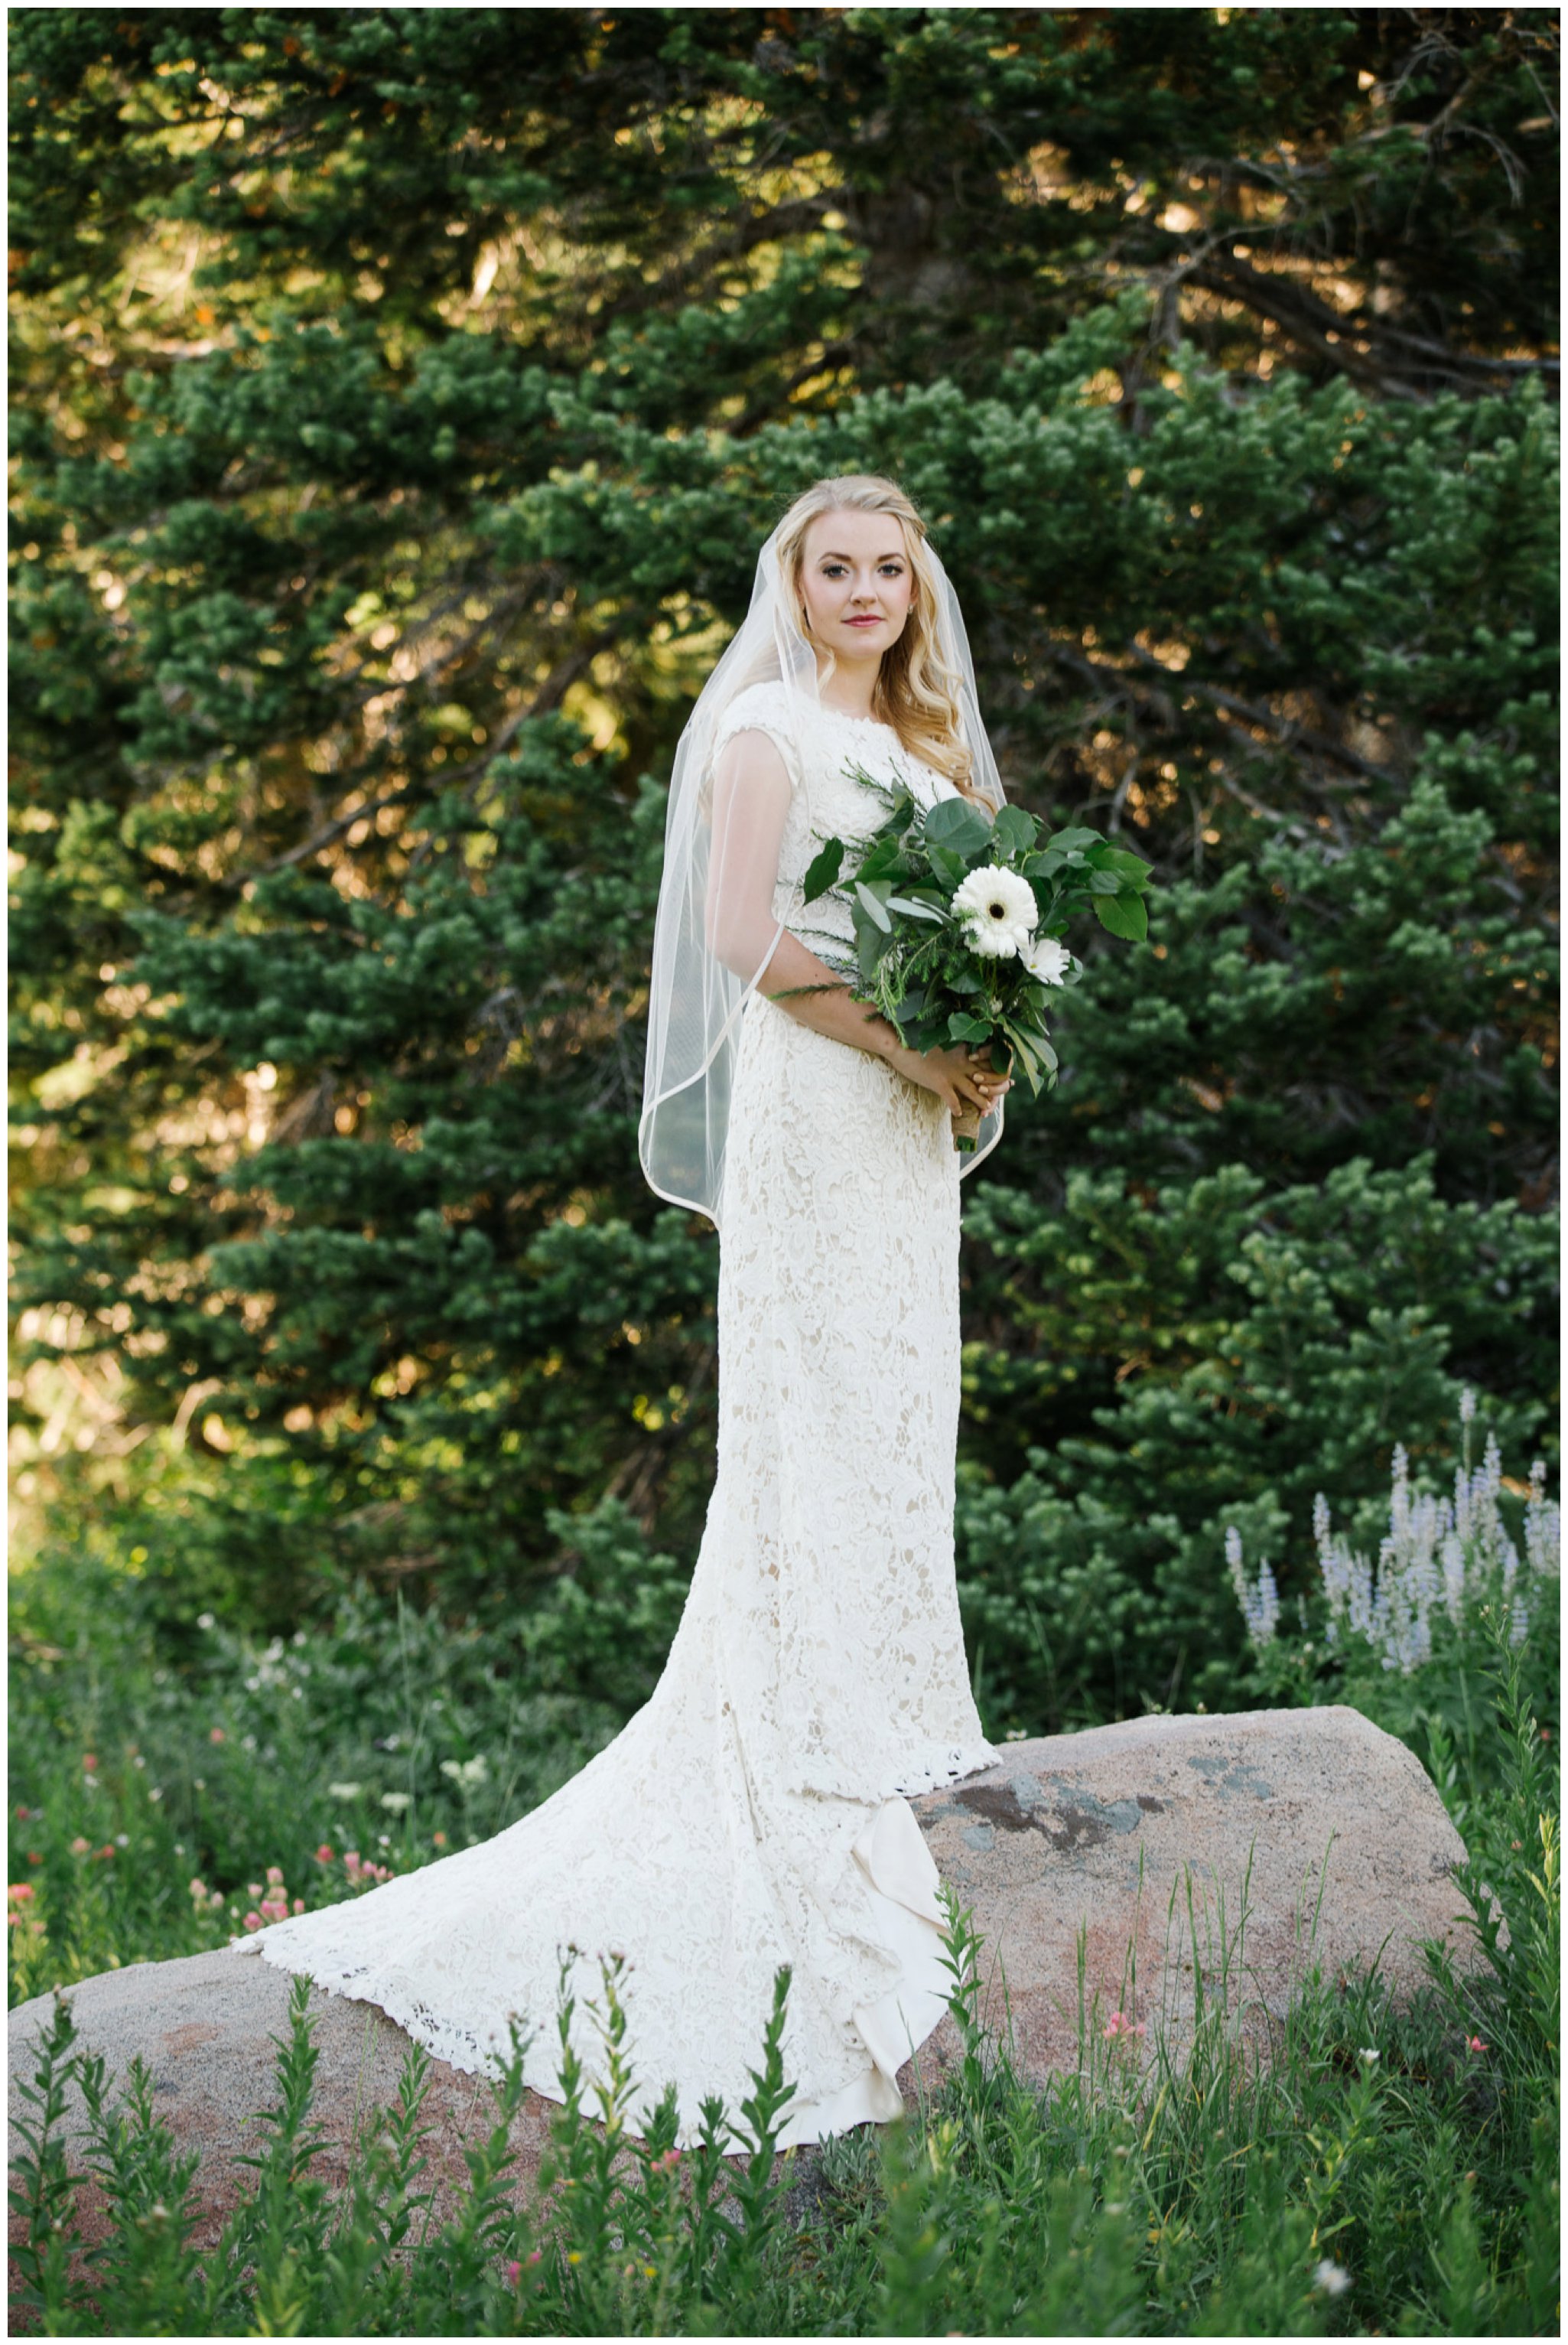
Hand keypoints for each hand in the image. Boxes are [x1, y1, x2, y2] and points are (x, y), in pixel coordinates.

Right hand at [890, 1040, 1010, 1118]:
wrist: (901, 1045)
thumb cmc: (918, 1042)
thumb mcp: (941, 1041)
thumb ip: (953, 1047)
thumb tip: (958, 1048)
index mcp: (962, 1051)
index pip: (985, 1061)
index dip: (992, 1070)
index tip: (996, 1076)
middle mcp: (960, 1063)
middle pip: (984, 1077)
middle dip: (992, 1088)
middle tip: (996, 1096)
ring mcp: (951, 1074)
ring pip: (973, 1090)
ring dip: (981, 1101)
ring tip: (987, 1109)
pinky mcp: (940, 1083)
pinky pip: (953, 1100)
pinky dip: (957, 1108)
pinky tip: (959, 1114)